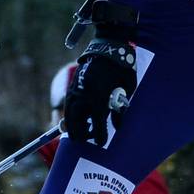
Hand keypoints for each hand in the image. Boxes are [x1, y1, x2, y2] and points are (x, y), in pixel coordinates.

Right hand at [63, 16, 138, 148]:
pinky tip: (81, 119)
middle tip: (93, 136)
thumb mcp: (126, 90)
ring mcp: (75, 93)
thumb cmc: (122, 70)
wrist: (107, 49)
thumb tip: (118, 127)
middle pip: (77, 128)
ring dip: (76, 128)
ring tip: (87, 129)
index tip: (102, 143)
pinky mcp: (71, 89)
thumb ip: (120, 110)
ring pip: (69, 120)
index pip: (97, 128)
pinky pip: (67, 109)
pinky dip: (71, 117)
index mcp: (99, 100)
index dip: (100, 138)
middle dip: (84, 136)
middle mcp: (84, 98)